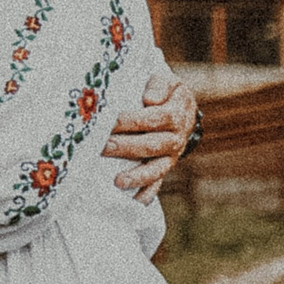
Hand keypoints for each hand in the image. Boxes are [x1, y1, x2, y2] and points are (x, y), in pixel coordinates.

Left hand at [102, 71, 196, 202]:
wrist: (180, 107)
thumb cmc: (165, 91)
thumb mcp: (167, 80)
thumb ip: (159, 84)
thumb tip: (150, 99)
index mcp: (176, 115)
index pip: (154, 119)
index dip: (132, 120)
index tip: (110, 120)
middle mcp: (176, 138)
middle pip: (152, 145)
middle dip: (126, 147)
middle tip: (102, 147)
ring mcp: (170, 156)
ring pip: (156, 168)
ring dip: (137, 176)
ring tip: (117, 181)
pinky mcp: (163, 167)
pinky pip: (157, 183)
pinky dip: (146, 193)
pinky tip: (133, 202)